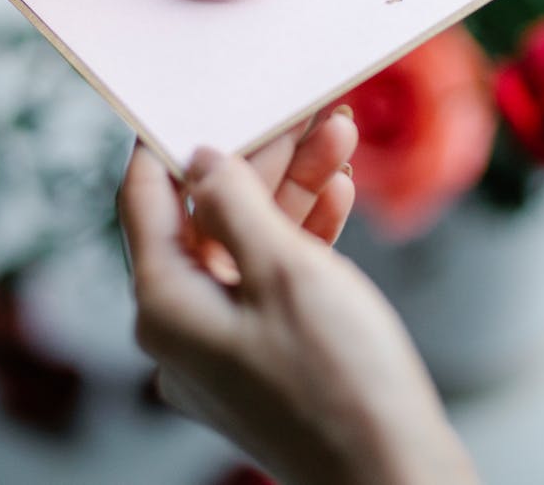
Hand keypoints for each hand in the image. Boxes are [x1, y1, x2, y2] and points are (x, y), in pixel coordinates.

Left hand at [119, 125, 476, 484]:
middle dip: (261, 158)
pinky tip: (339, 193)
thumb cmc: (342, 381)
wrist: (398, 477)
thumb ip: (235, 205)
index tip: (194, 96)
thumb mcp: (285, 271)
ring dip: (294, 187)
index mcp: (167, 306)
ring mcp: (226, 345)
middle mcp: (185, 327)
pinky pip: (274, 278)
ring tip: (338, 135)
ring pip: (249, 241)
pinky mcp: (267, 356)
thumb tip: (202, 162)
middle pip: (208, 216)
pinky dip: (304, 233)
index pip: (145, 200)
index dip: (168, 142)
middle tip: (301, 111)